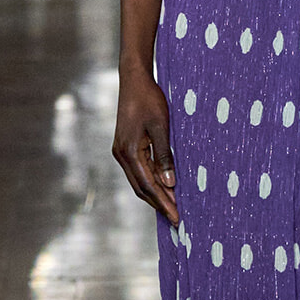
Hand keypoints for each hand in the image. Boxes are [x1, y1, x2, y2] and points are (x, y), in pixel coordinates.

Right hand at [112, 66, 178, 225]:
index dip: (163, 203)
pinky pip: (139, 171)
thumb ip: (165, 155)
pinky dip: (151, 182)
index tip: (177, 217)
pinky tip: (164, 186)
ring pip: (139, 181)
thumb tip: (170, 183)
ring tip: (173, 207)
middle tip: (177, 219)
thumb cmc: (149, 100)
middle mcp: (121, 155)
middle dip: (160, 204)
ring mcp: (121, 152)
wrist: (134, 80)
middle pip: (141, 188)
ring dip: (155, 195)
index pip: (148, 186)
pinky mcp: (125, 147)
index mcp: (129, 152)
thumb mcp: (161, 126)